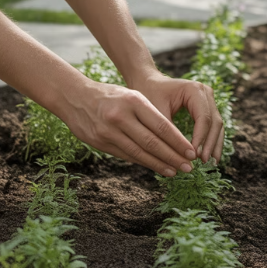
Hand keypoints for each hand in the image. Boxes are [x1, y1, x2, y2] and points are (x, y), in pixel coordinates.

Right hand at [59, 76, 199, 176]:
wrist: (74, 96)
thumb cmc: (110, 96)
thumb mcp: (131, 96)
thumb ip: (149, 115)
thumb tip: (173, 139)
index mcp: (133, 101)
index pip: (161, 125)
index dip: (178, 142)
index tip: (192, 153)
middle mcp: (121, 116)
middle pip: (152, 142)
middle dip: (173, 157)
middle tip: (188, 168)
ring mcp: (109, 131)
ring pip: (139, 152)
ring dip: (159, 164)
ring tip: (175, 172)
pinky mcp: (100, 142)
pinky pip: (126, 155)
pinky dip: (143, 162)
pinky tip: (155, 167)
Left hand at [133, 72, 224, 164]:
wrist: (148, 82)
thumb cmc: (149, 94)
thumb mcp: (156, 113)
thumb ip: (169, 133)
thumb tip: (181, 157)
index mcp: (194, 90)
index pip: (203, 117)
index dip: (201, 138)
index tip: (193, 156)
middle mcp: (205, 92)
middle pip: (214, 122)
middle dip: (210, 143)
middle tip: (203, 162)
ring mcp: (208, 99)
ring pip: (217, 125)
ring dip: (214, 144)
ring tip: (211, 163)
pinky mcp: (207, 107)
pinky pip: (213, 126)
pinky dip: (212, 140)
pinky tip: (210, 155)